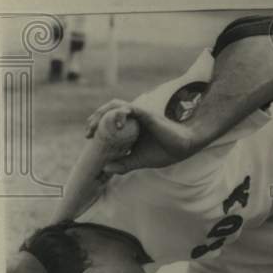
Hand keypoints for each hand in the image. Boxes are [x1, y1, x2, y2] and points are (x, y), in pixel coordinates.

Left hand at [85, 99, 200, 174]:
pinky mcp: (146, 114)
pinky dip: (120, 114)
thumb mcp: (138, 161)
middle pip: (109, 109)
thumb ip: (123, 164)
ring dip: (103, 113)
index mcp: (131, 126)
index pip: (110, 118)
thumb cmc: (164, 152)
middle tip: (88, 132)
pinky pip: (130, 108)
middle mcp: (133, 118)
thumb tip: (105, 168)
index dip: (97, 124)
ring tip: (96, 126)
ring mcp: (139, 114)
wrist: (183, 147)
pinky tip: (117, 125)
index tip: (89, 137)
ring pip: (116, 105)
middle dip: (96, 118)